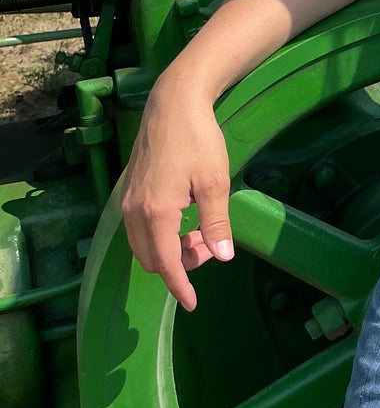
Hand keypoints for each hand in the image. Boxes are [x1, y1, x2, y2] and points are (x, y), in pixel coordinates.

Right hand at [119, 72, 233, 312]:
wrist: (173, 103)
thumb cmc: (199, 140)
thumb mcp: (215, 183)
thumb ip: (216, 224)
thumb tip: (223, 257)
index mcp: (156, 213)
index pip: (166, 264)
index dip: (180, 287)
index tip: (192, 304)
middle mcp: (134, 211)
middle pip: (151, 258)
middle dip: (179, 265)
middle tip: (210, 246)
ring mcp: (128, 200)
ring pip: (143, 245)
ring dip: (169, 250)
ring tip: (201, 232)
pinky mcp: (130, 190)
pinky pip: (139, 228)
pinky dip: (160, 235)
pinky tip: (185, 218)